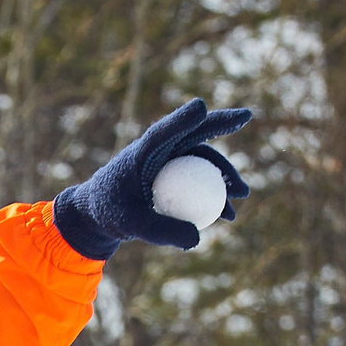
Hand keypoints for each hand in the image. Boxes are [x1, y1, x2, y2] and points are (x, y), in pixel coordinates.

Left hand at [52, 98, 253, 259]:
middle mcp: (158, 150)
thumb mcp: (131, 225)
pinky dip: (215, 195)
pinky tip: (228, 215)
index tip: (201, 107)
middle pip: (193, 132)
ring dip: (224, 174)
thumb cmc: (109, 213)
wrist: (99, 215)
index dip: (183, 118)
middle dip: (221, 122)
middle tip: (246, 115)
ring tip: (242, 195)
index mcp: (141, 151)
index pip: (164, 131)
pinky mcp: (175, 175)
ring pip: (203, 160)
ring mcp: (169, 161)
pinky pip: (201, 180)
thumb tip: (197, 238)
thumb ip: (160, 230)